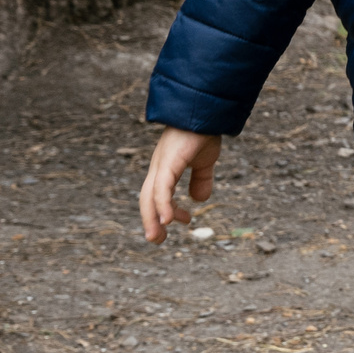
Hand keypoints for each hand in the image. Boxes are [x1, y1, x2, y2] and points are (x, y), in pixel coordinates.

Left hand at [138, 127, 221, 243]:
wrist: (206, 112)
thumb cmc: (204, 132)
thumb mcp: (205, 161)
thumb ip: (201, 179)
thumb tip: (199, 200)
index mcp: (165, 169)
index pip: (158, 196)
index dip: (167, 212)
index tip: (185, 221)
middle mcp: (158, 169)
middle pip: (147, 200)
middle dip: (150, 221)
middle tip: (157, 240)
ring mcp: (161, 165)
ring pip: (149, 197)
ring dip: (152, 219)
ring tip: (157, 237)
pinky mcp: (167, 163)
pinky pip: (161, 189)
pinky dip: (162, 206)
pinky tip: (168, 220)